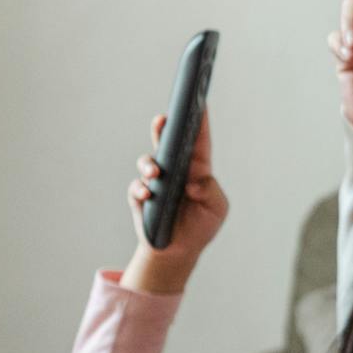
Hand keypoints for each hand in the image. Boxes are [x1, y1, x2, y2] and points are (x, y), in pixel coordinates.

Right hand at [125, 111, 226, 292]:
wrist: (180, 250)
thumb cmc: (202, 225)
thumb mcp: (216, 209)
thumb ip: (211, 193)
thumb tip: (194, 185)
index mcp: (197, 169)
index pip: (198, 142)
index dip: (199, 122)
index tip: (199, 102)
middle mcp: (175, 170)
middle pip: (168, 143)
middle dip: (163, 128)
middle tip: (162, 120)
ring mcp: (156, 182)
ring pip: (148, 162)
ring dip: (149, 164)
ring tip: (155, 172)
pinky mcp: (141, 197)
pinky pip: (137, 188)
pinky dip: (141, 190)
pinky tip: (148, 194)